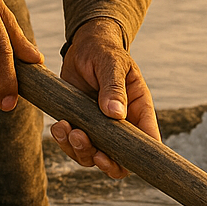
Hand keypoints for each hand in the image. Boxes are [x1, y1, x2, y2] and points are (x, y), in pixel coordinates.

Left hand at [50, 18, 159, 177]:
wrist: (83, 46)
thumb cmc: (105, 51)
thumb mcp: (112, 63)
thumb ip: (115, 87)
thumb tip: (116, 114)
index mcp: (139, 108)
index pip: (147, 142)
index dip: (135, 158)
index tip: (111, 156)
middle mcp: (123, 123)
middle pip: (119, 159)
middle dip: (99, 158)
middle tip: (80, 138)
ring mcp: (101, 127)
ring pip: (94, 156)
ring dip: (78, 149)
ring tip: (65, 127)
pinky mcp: (82, 125)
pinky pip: (75, 146)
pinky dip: (64, 141)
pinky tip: (58, 126)